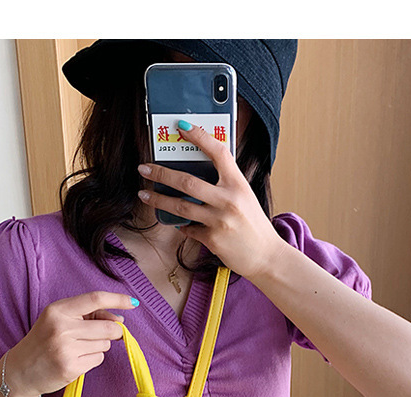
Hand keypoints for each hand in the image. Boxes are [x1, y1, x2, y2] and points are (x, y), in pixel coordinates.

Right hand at [5, 291, 137, 396]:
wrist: (20, 370)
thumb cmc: (44, 341)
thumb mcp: (60, 320)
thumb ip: (88, 316)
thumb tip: (120, 320)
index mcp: (57, 310)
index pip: (95, 299)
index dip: (117, 300)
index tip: (133, 302)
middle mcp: (61, 328)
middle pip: (108, 327)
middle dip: (114, 332)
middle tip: (107, 335)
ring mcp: (65, 349)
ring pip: (105, 345)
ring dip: (99, 347)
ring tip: (78, 348)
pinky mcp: (70, 368)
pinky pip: (98, 360)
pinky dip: (92, 360)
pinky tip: (76, 360)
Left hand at [137, 121, 286, 279]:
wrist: (266, 256)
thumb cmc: (254, 226)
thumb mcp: (245, 198)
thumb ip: (225, 185)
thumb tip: (198, 173)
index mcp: (239, 185)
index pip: (218, 153)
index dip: (199, 136)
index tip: (182, 126)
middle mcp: (229, 200)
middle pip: (187, 182)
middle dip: (161, 173)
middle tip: (144, 168)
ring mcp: (219, 221)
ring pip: (180, 206)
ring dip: (158, 199)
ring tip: (144, 194)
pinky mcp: (212, 239)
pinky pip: (188, 228)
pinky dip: (180, 225)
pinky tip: (176, 222)